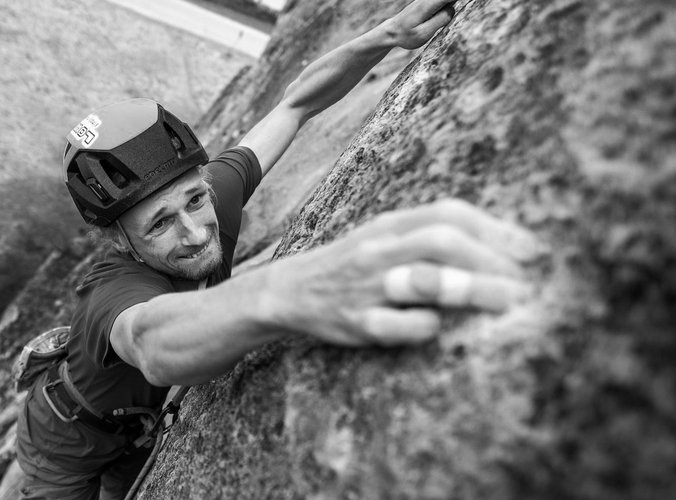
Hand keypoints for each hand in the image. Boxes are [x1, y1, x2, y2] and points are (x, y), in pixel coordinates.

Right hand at [271, 199, 544, 346]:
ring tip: (508, 303)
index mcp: (390, 224)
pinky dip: (425, 326)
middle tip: (525, 285)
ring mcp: (367, 285)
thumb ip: (429, 235)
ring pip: (424, 280)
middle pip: (442, 242)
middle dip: (491, 261)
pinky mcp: (356, 321)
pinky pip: (397, 324)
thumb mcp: (385, 237)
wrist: (289, 289)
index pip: (449, 214)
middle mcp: (379, 249)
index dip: (496, 229)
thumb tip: (501, 247)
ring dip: (472, 289)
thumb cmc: (352, 265)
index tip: (532, 251)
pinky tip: (440, 327)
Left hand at [382, 0, 455, 49]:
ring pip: (448, 1)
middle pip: (450, 0)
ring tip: (432, 27)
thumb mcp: (423, 33)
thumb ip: (440, 20)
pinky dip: (449, 5)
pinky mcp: (431, 3)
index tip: (474, 2)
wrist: (392, 32)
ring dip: (451, 6)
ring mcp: (430, 0)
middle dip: (457, 3)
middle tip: (441, 24)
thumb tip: (452, 9)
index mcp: (429, 4)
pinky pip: (445, 2)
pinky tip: (435, 24)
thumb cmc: (407, 36)